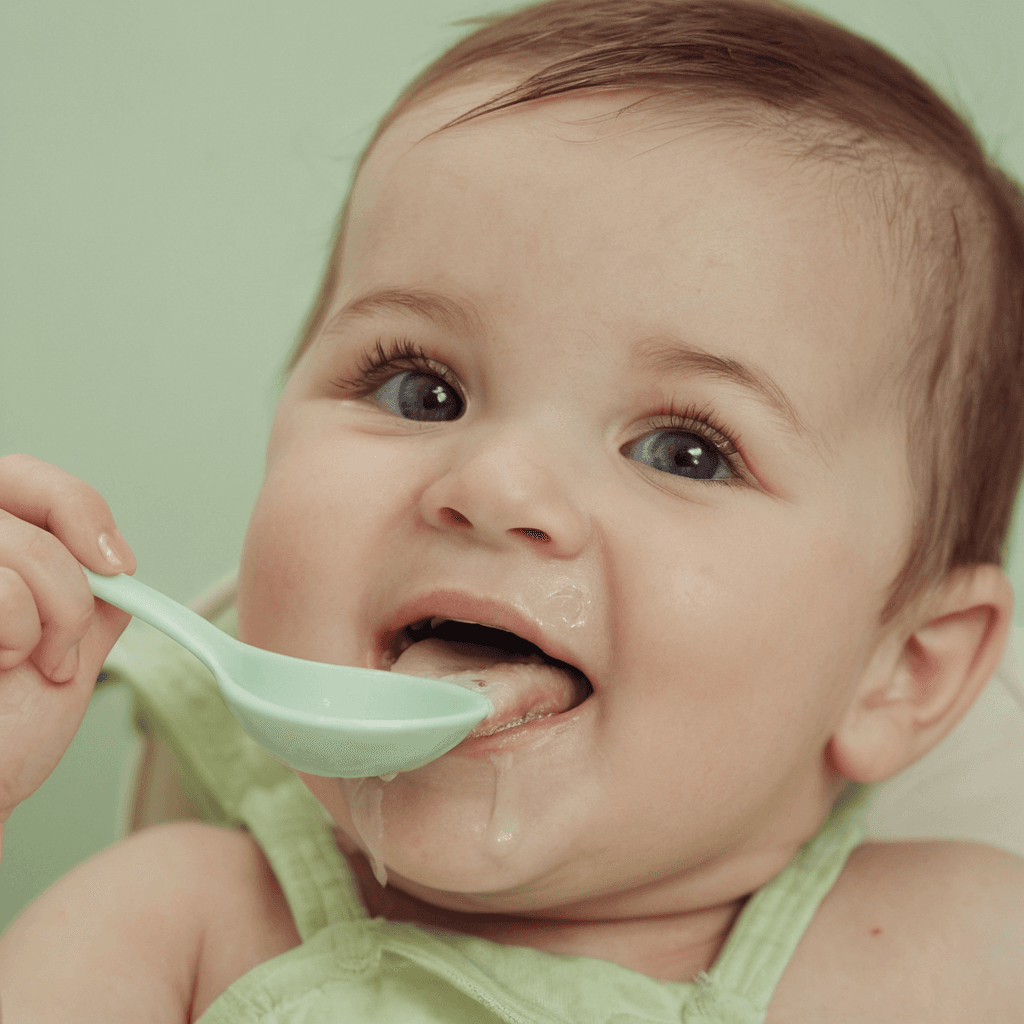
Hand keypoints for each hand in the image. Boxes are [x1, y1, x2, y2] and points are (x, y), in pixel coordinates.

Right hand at [0, 454, 136, 837]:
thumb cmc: (7, 728)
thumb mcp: (69, 642)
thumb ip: (91, 591)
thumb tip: (116, 558)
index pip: (24, 476)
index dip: (79, 509)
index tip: (117, 565)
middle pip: (23, 498)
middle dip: (69, 572)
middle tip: (71, 631)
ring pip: (19, 548)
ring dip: (52, 615)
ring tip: (32, 660)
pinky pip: (2, 593)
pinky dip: (20, 634)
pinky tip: (1, 667)